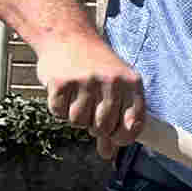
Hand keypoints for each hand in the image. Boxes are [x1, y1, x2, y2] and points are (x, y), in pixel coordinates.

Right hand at [36, 30, 148, 155]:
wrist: (68, 35)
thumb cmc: (95, 66)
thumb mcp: (115, 87)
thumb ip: (116, 119)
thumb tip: (109, 155)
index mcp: (132, 83)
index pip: (133, 124)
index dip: (123, 138)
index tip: (114, 138)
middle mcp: (112, 81)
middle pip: (103, 128)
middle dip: (95, 127)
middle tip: (90, 110)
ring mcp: (86, 81)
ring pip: (79, 122)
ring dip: (75, 116)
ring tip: (77, 96)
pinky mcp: (61, 81)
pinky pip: (58, 113)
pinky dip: (58, 107)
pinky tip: (63, 91)